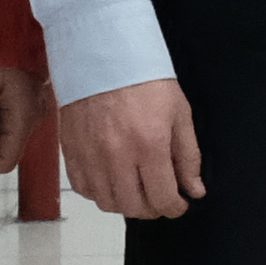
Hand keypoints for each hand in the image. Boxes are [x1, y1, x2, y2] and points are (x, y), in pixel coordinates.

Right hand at [61, 78, 205, 221]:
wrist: (103, 56)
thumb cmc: (145, 80)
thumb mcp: (179, 113)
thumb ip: (188, 156)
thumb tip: (195, 190)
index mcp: (149, 145)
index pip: (162, 198)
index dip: (174, 208)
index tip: (179, 205)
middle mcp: (116, 156)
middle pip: (133, 207)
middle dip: (152, 209)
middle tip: (160, 198)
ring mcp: (90, 156)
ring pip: (107, 202)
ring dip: (125, 204)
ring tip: (137, 190)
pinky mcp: (70, 151)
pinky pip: (83, 188)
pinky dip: (99, 192)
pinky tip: (112, 180)